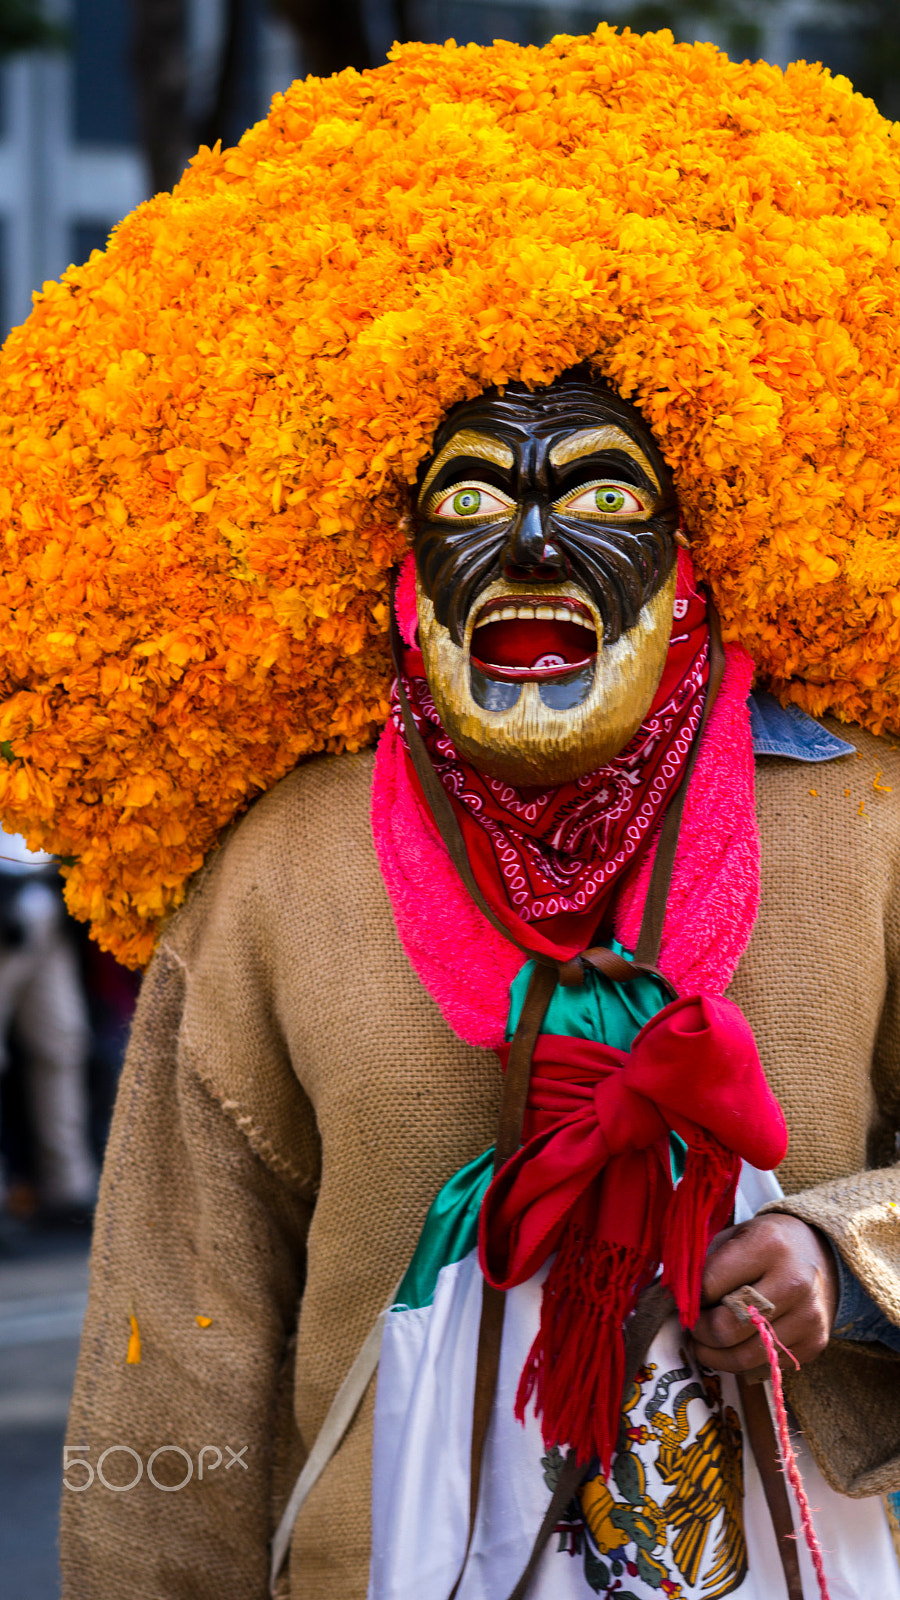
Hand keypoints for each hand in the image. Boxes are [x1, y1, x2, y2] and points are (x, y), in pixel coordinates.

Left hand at [691, 1214, 838, 1378]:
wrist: (819, 1253)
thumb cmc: (764, 1244)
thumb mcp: (733, 1236)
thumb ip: (704, 1265)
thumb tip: (674, 1302)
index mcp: (767, 1245)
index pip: (709, 1285)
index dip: (689, 1299)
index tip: (683, 1301)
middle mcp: (793, 1282)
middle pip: (726, 1328)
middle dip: (699, 1333)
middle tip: (691, 1327)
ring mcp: (808, 1316)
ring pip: (744, 1357)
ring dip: (715, 1355)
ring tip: (705, 1342)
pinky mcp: (815, 1343)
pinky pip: (765, 1366)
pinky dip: (742, 1361)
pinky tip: (736, 1344)